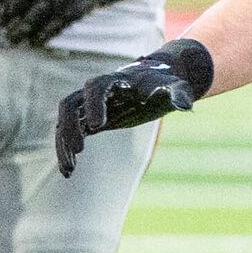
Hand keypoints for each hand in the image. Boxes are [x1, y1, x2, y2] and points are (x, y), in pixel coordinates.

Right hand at [54, 40, 211, 178]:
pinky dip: (66, 151)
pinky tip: (68, 172)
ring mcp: (89, 106)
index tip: (98, 126)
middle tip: (78, 150)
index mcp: (115, 80)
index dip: (94, 105)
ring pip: (66, 121)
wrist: (155, 84)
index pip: (95, 87)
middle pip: (71, 104)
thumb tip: (188, 106)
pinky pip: (70, 133)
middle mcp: (95, 92)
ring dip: (63, 143)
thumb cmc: (164, 85)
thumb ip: (178, 94)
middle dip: (70, 126)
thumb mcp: (175, 88)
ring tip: (69, 169)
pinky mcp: (88, 120)